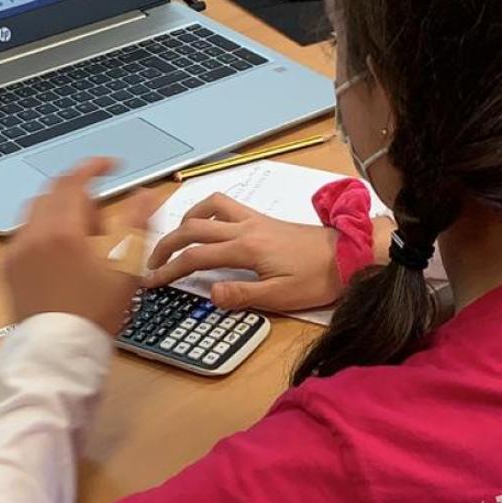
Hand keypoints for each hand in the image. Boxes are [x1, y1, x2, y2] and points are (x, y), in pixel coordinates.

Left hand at [2, 158, 155, 331]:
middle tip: (102, 223)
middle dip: (79, 196)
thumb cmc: (97, 313)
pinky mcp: (7, 270)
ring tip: (84, 245)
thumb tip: (145, 193)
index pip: (74, 180)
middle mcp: (31, 235)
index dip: (94, 166)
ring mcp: (15, 253)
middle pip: (53, 194)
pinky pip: (25, 237)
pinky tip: (63, 261)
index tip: (111, 165)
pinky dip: (45, 235)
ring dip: (61, 215)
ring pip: (36, 214)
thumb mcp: (127, 267)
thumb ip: (138, 223)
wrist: (60, 354)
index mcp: (61, 231)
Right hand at [144, 192, 341, 311]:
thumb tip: (210, 294)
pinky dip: (207, 211)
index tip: (150, 282)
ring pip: (209, 207)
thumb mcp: (281, 297)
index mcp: (246, 249)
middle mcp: (246, 228)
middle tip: (153, 263)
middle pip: (192, 228)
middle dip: (166, 244)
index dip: (168, 271)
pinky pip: (226, 206)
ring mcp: (255, 220)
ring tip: (175, 239)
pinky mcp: (264, 219)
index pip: (195, 258)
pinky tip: (208, 225)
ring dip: (186, 219)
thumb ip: (242, 296)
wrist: (351, 254)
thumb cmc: (319, 278)